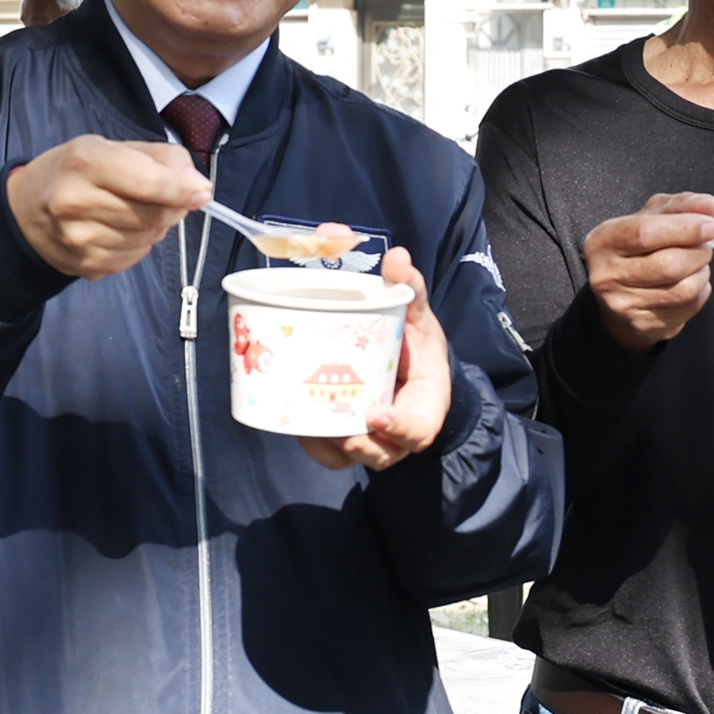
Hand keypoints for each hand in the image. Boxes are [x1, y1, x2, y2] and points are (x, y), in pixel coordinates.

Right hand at [7, 135, 210, 277]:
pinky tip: (120, 229)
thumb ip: (163, 159)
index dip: (182, 189)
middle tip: (165, 195)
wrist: (26, 213)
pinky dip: (140, 242)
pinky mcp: (87, 266)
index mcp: (84, 162)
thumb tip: (199, 189)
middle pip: (154, 214)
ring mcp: (79, 239)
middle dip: (172, 206)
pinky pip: (137, 256)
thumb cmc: (75, 172)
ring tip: (133, 210)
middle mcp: (75, 202)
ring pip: (150, 237)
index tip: (202, 191)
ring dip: (156, 225)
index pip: (148, 182)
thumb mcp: (114, 146)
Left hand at [304, 249, 451, 471]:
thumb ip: (409, 291)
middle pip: (375, 453)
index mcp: (423, 409)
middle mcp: (396, 434)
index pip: (416, 430)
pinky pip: (325, 451)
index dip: (399, 428)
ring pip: (344, 456)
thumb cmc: (417, 349)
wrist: (410, 370)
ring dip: (322, 443)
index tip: (377, 414)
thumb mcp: (419, 321)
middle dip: (351, 441)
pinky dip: (309, 440)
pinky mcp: (344, 440)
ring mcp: (369, 441)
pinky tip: (290, 418)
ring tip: (300, 419)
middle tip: (326, 420)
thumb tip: (397, 257)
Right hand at [580, 193, 713, 352]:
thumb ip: (680, 206)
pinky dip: (700, 291)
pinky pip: (688, 307)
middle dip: (699, 252)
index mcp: (603, 241)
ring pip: (683, 289)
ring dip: (701, 273)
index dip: (685, 228)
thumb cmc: (636, 250)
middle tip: (705, 245)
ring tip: (697, 263)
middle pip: (669, 265)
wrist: (617, 295)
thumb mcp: (650, 217)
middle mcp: (607, 275)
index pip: (646, 233)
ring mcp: (623, 304)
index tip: (711, 226)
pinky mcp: (643, 325)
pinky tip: (691, 282)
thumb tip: (708, 205)